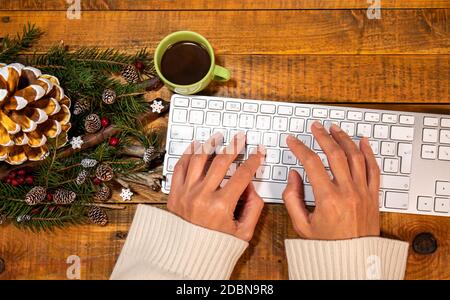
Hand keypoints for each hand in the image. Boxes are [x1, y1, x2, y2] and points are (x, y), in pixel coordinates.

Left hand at [167, 132, 265, 241]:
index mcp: (221, 206)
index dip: (253, 160)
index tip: (258, 153)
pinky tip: (195, 146)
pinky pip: (180, 167)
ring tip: (218, 136)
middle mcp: (202, 196)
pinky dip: (188, 154)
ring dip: (210, 144)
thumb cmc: (215, 246)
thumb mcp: (243, 233)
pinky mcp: (174, 194)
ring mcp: (186, 193)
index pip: (242, 175)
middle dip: (234, 146)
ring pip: (199, 159)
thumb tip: (250, 186)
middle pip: (221, 161)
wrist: (187, 258)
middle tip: (240, 138)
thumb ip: (253, 208)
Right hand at [283, 122, 379, 239]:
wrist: (353, 258)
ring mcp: (363, 192)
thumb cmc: (328, 244)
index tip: (293, 141)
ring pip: (355, 156)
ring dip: (344, 139)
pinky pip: (374, 169)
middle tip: (315, 127)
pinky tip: (362, 141)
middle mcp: (347, 191)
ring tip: (334, 129)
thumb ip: (293, 199)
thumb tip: (294, 176)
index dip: (300, 148)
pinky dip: (369, 152)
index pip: (311, 163)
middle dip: (323, 136)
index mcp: (328, 199)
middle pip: (335, 154)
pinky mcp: (373, 195)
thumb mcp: (302, 225)